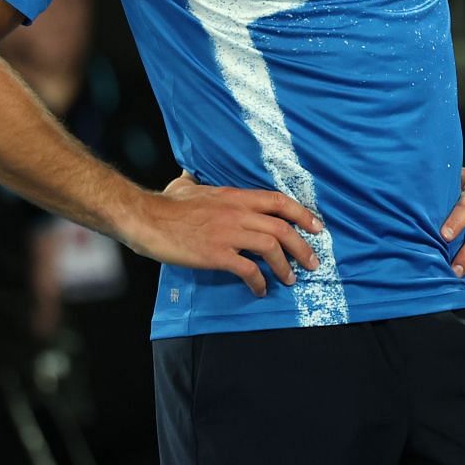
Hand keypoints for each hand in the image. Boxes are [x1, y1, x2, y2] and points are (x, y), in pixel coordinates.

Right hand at [127, 172, 322, 296]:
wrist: (147, 218)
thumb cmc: (166, 203)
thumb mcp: (187, 184)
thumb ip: (198, 181)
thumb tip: (192, 174)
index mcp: (235, 196)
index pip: (278, 200)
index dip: (302, 214)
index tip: (317, 227)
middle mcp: (238, 212)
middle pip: (282, 227)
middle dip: (302, 246)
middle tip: (312, 263)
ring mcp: (228, 233)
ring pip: (271, 247)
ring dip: (285, 266)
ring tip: (290, 280)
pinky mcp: (216, 254)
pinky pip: (248, 270)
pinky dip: (259, 282)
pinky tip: (259, 290)